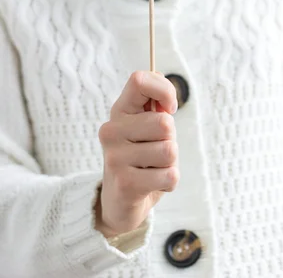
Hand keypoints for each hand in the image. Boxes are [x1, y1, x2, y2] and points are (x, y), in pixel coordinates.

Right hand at [96, 71, 178, 235]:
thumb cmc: (141, 157)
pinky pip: (170, 176)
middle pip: (165, 123)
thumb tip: (167, 101)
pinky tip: (152, 183)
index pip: (139, 80)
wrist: (119, 201)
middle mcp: (111, 130)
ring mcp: (115, 157)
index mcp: (119, 110)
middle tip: (155, 151)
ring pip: (169, 150)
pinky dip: (169, 181)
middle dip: (170, 139)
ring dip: (170, 162)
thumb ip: (156, 104)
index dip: (164, 90)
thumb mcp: (146, 126)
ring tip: (152, 168)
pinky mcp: (126, 184)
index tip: (169, 109)